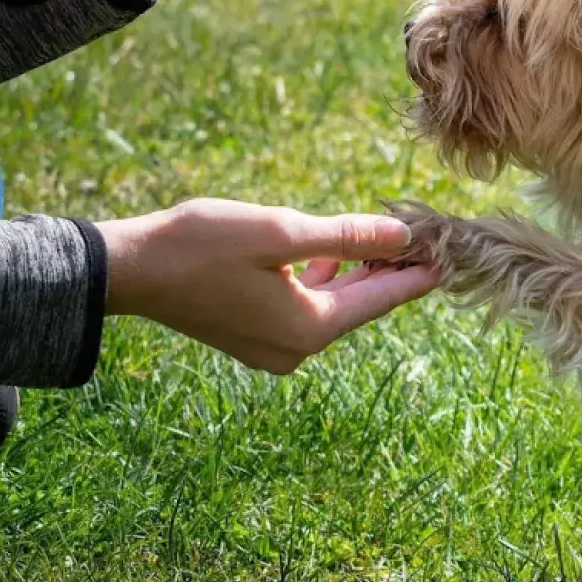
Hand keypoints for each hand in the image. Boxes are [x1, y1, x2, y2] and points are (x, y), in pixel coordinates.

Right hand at [96, 199, 438, 373]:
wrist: (129, 271)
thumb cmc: (201, 245)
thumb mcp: (282, 232)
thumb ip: (346, 237)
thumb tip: (401, 236)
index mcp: (309, 329)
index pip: (381, 300)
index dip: (418, 273)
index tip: (452, 254)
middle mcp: (296, 350)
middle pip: (359, 306)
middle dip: (389, 271)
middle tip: (425, 238)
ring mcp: (272, 348)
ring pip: (332, 307)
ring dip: (356, 274)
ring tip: (387, 240)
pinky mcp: (251, 337)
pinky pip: (304, 309)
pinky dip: (322, 282)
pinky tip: (330, 256)